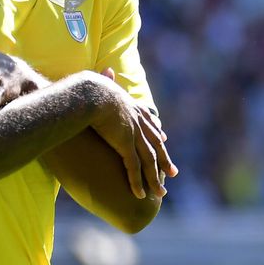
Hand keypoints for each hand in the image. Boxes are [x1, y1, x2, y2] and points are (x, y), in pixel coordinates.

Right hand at [91, 71, 177, 199]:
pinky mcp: (126, 144)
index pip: (150, 123)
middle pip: (156, 145)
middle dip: (165, 160)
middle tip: (172, 173)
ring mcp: (134, 133)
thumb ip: (104, 79)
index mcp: (132, 107)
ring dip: (154, 179)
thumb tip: (105, 70)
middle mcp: (138, 122)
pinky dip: (137, 182)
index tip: (164, 140)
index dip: (157, 134)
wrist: (92, 91)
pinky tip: (140, 194)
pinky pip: (134, 168)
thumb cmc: (90, 86)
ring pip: (149, 161)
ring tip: (160, 194)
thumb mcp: (101, 81)